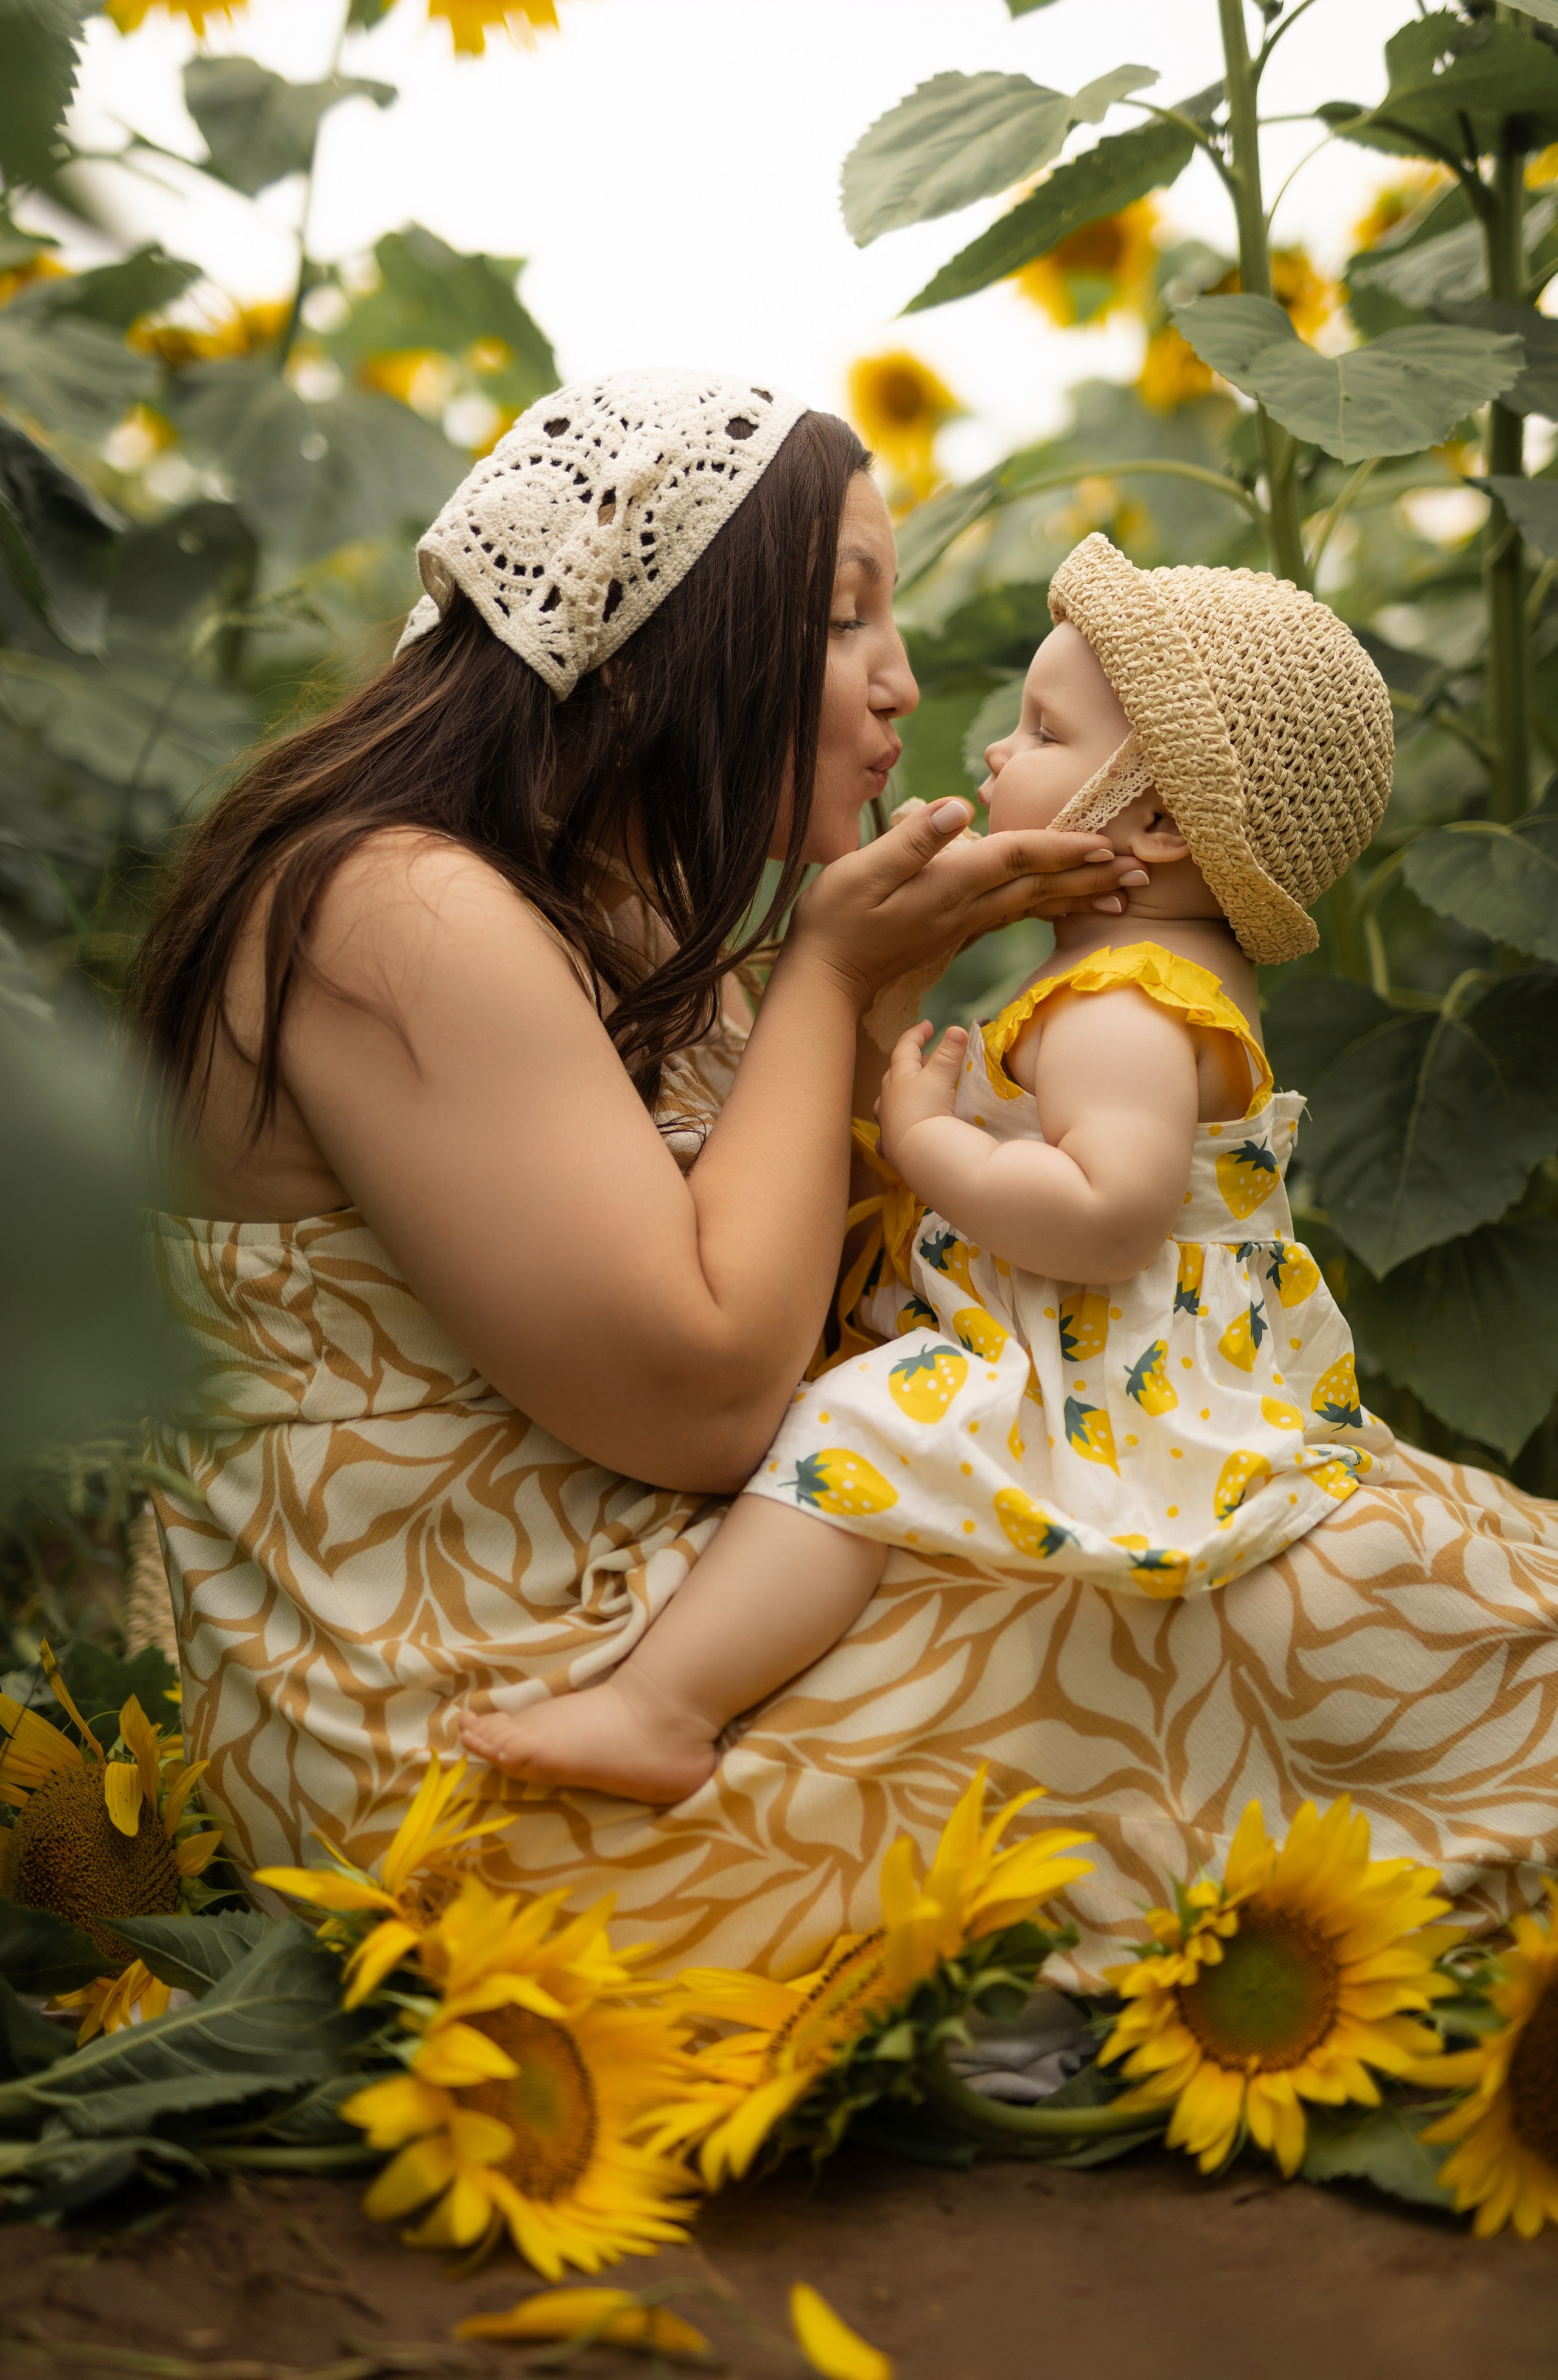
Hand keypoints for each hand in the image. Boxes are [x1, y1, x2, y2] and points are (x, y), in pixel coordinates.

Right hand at [782, 798, 1130, 1012]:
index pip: (1017, 858)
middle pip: (1040, 886)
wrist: (825, 977)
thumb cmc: (834, 919)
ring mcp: (964, 924)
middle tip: (1142, 872)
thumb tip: (960, 809)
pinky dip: (1050, 909)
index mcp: (949, 885)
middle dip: (1092, 876)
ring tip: (1124, 895)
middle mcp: (966, 908)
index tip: (1105, 842)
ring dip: (1081, 896)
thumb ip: (912, 840)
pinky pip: (1017, 917)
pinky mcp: (957, 932)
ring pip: (1035, 905)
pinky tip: (1067, 906)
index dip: (1062, 847)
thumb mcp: (861, 871)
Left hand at [877, 1018, 968, 1178]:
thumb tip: (956, 1029)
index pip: (905, 1048)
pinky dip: (896, 1127)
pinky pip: (888, 1134)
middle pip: (895, 1074)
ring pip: (888, 1102)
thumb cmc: (929, 1110)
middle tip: (930, 1061)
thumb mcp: (942, 1077)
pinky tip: (902, 1130)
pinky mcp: (889, 1147)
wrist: (919, 1154)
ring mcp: (886, 1124)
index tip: (928, 1025)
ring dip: (901, 1094)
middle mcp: (887, 1098)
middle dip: (912, 1064)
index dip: (917, 1034)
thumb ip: (950, 1053)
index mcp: (899, 1077)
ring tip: (916, 1093)